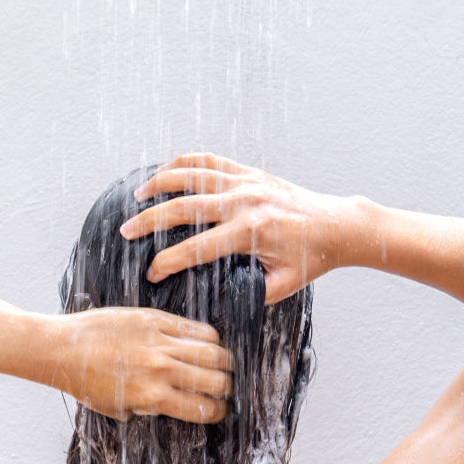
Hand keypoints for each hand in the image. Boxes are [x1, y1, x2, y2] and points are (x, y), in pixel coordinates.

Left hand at [45, 306, 232, 422]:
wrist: (63, 349)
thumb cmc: (87, 382)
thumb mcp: (119, 408)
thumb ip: (150, 408)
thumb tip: (175, 405)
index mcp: (153, 397)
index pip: (203, 408)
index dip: (218, 411)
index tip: (220, 409)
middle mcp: (161, 370)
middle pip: (216, 380)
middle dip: (227, 387)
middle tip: (226, 387)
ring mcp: (160, 342)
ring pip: (213, 351)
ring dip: (224, 361)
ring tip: (223, 364)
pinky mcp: (155, 319)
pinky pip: (195, 327)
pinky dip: (209, 336)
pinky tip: (208, 342)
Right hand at [120, 153, 351, 304]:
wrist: (337, 225)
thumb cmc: (310, 258)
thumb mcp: (282, 286)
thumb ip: (250, 294)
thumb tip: (219, 302)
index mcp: (250, 233)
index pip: (197, 248)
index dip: (168, 262)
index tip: (152, 273)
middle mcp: (244, 203)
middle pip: (184, 207)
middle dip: (150, 221)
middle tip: (126, 231)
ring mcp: (246, 182)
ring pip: (192, 175)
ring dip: (160, 183)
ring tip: (137, 196)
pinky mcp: (250, 172)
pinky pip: (210, 161)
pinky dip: (184, 162)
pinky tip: (166, 172)